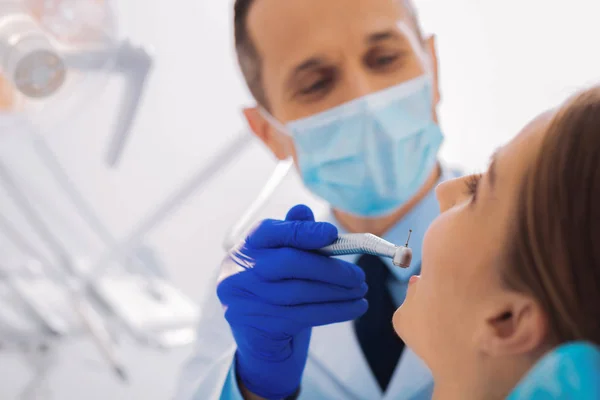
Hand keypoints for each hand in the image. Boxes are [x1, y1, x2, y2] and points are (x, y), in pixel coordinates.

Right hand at [217, 205, 367, 398]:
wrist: (258, 339)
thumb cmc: (273, 291)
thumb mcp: (279, 261)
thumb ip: (292, 235)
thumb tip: (303, 210)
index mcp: (246, 248)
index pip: (271, 232)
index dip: (302, 231)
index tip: (332, 234)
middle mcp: (239, 273)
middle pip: (289, 262)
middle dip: (329, 268)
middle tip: (358, 274)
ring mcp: (245, 302)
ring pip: (300, 292)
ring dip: (337, 292)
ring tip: (360, 290)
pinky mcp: (259, 327)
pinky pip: (305, 316)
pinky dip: (335, 311)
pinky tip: (354, 307)